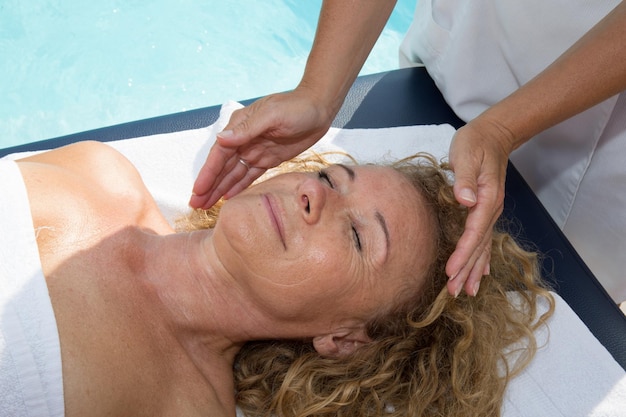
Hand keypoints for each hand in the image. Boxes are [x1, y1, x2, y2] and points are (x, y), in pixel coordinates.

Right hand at [189, 89, 333, 208]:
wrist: (319, 108)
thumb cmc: (295, 107)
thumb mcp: (271, 115)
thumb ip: (246, 129)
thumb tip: (221, 138)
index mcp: (239, 126)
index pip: (219, 154)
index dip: (207, 174)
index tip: (197, 191)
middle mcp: (243, 139)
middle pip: (222, 167)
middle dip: (209, 186)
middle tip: (195, 205)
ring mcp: (255, 150)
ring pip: (233, 174)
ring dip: (220, 189)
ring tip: (206, 205)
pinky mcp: (268, 158)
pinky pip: (249, 176)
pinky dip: (238, 187)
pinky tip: (227, 198)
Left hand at [446, 119, 514, 296]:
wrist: (493, 135)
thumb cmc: (475, 142)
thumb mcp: (466, 155)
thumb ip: (464, 177)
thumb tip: (464, 199)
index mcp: (486, 199)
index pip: (473, 233)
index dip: (462, 254)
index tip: (450, 271)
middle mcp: (491, 210)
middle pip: (479, 246)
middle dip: (467, 270)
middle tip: (454, 292)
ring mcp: (490, 212)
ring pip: (483, 247)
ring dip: (474, 269)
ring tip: (468, 291)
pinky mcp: (485, 210)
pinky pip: (484, 240)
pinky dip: (481, 258)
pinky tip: (480, 272)